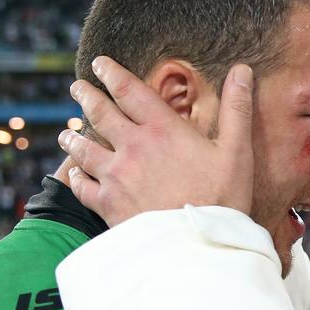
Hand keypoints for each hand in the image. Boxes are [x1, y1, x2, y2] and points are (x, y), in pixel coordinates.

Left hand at [57, 56, 254, 226]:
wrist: (197, 246)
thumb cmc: (222, 199)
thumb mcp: (237, 151)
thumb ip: (237, 109)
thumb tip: (242, 69)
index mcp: (163, 129)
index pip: (129, 90)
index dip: (111, 73)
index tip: (100, 64)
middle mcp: (133, 147)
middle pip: (99, 113)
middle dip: (85, 96)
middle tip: (77, 88)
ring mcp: (116, 176)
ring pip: (84, 148)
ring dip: (73, 137)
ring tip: (66, 133)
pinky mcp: (108, 204)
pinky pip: (82, 186)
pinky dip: (76, 177)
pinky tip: (74, 174)